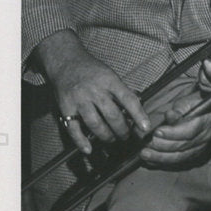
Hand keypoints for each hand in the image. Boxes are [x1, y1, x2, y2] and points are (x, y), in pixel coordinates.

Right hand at [34, 29, 150, 154]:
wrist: (65, 61)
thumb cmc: (92, 70)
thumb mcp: (110, 74)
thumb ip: (122, 91)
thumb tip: (139, 108)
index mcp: (110, 81)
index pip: (128, 100)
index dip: (139, 115)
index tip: (146, 128)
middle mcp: (95, 91)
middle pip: (112, 116)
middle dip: (123, 130)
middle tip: (126, 135)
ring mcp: (79, 100)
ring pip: (96, 124)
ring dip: (107, 136)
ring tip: (112, 139)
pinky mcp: (66, 108)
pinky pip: (74, 129)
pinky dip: (81, 142)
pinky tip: (89, 149)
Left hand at [139, 84, 210, 166]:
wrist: (203, 114)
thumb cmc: (194, 106)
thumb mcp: (187, 102)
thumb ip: (178, 110)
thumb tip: (169, 115)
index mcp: (204, 123)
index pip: (189, 132)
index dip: (172, 133)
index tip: (157, 131)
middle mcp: (203, 138)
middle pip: (182, 146)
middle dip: (162, 146)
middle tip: (147, 144)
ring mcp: (198, 149)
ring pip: (178, 157)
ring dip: (160, 157)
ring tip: (145, 154)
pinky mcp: (191, 155)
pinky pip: (176, 161)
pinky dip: (162, 161)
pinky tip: (150, 160)